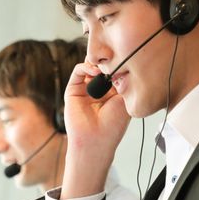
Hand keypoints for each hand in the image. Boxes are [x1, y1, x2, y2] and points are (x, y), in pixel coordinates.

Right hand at [60, 62, 130, 198]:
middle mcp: (98, 90)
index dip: (119, 63)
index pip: (114, 70)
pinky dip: (86, 66)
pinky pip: (78, 71)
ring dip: (98, 62)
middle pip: (101, 66)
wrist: (96, 140)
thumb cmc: (113, 126)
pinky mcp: (73, 90)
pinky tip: (95, 70)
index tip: (126, 58)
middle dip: (107, 60)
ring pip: (90, 66)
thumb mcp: (124, 99)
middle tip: (114, 58)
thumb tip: (117, 61)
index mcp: (112, 93)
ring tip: (105, 66)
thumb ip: (120, 79)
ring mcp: (85, 89)